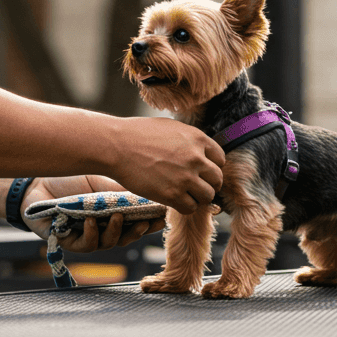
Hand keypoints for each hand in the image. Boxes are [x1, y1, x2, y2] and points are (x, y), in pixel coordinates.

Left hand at [22, 175, 165, 252]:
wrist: (37, 180)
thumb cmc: (69, 178)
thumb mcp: (101, 181)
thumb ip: (122, 192)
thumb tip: (151, 194)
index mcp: (113, 211)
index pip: (137, 220)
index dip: (150, 222)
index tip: (162, 217)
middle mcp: (103, 226)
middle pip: (127, 236)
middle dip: (138, 232)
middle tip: (145, 223)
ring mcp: (87, 235)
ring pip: (108, 243)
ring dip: (115, 232)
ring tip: (116, 217)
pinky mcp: (69, 241)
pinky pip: (85, 245)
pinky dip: (91, 235)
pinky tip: (91, 222)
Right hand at [106, 117, 223, 214]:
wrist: (116, 146)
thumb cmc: (138, 134)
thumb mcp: (170, 128)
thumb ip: (189, 140)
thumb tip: (200, 151)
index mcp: (197, 139)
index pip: (220, 159)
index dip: (211, 167)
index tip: (201, 172)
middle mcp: (196, 158)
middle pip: (217, 180)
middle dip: (208, 185)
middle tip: (195, 187)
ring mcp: (185, 177)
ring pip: (207, 197)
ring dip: (198, 198)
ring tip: (184, 195)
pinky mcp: (172, 195)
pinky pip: (190, 208)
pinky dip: (184, 207)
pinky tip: (174, 201)